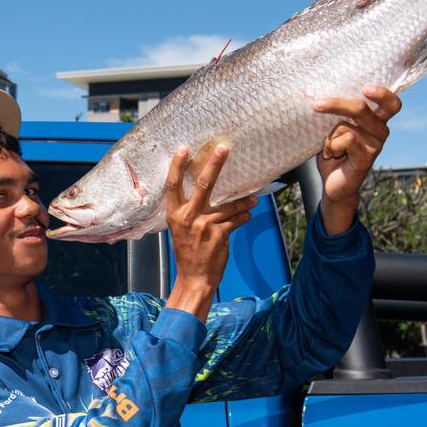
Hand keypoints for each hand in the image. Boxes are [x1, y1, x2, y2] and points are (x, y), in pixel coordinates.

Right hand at [164, 145, 256, 322]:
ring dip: (244, 202)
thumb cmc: (187, 253)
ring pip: (229, 205)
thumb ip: (189, 212)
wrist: (194, 278)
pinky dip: (244, 217)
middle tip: (224, 148)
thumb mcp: (181, 230)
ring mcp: (205, 225)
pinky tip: (248, 215)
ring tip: (253, 200)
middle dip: (215, 164)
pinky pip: (237, 219)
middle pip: (204, 185)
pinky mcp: (220, 234)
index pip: (173, 185)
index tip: (184, 148)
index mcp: (174, 214)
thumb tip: (205, 194)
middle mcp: (188, 217)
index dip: (178, 166)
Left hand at [314, 86, 401, 234]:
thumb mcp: (332, 131)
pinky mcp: (368, 156)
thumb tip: (316, 99)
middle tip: (317, 104)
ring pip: (346, 125)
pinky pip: (347, 139)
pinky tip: (333, 156)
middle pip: (361, 107)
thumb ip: (334, 116)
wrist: (333, 185)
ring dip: (329, 137)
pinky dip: (332, 146)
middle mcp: (380, 130)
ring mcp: (376, 143)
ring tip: (330, 150)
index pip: (390, 102)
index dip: (382, 93)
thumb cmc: (333, 154)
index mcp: (375, 120)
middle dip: (336, 104)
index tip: (366, 88)